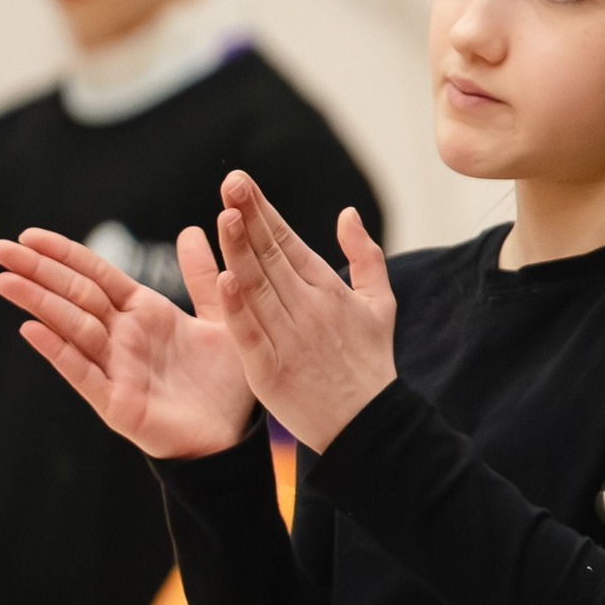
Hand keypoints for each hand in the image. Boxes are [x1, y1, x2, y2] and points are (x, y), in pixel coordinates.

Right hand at [0, 224, 252, 458]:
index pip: (97, 275)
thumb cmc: (224, 381)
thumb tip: (191, 230)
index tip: (29, 234)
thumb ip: (203, 278)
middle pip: (76, 296)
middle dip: (38, 271)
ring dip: (40, 304)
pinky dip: (58, 351)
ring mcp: (116, 368)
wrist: (234, 435)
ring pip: (73, 328)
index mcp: (145, 313)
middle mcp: (124, 337)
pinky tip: (31, 330)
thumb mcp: (220, 319)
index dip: (65, 254)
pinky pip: (84, 373)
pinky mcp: (117, 402)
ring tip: (6, 281)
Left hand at [210, 172, 396, 452]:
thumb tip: (347, 213)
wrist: (367, 422)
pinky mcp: (270, 368)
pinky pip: (251, 332)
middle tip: (231, 182)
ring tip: (225, 215)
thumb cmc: (369, 361)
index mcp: (329, 289)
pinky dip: (238, 307)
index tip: (241, 183)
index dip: (264, 211)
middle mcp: (309, 307)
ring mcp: (289, 336)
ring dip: (240, 250)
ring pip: (257, 286)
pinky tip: (224, 278)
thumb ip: (365, 255)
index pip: (289, 241)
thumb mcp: (380, 303)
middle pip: (271, 256)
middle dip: (250, 216)